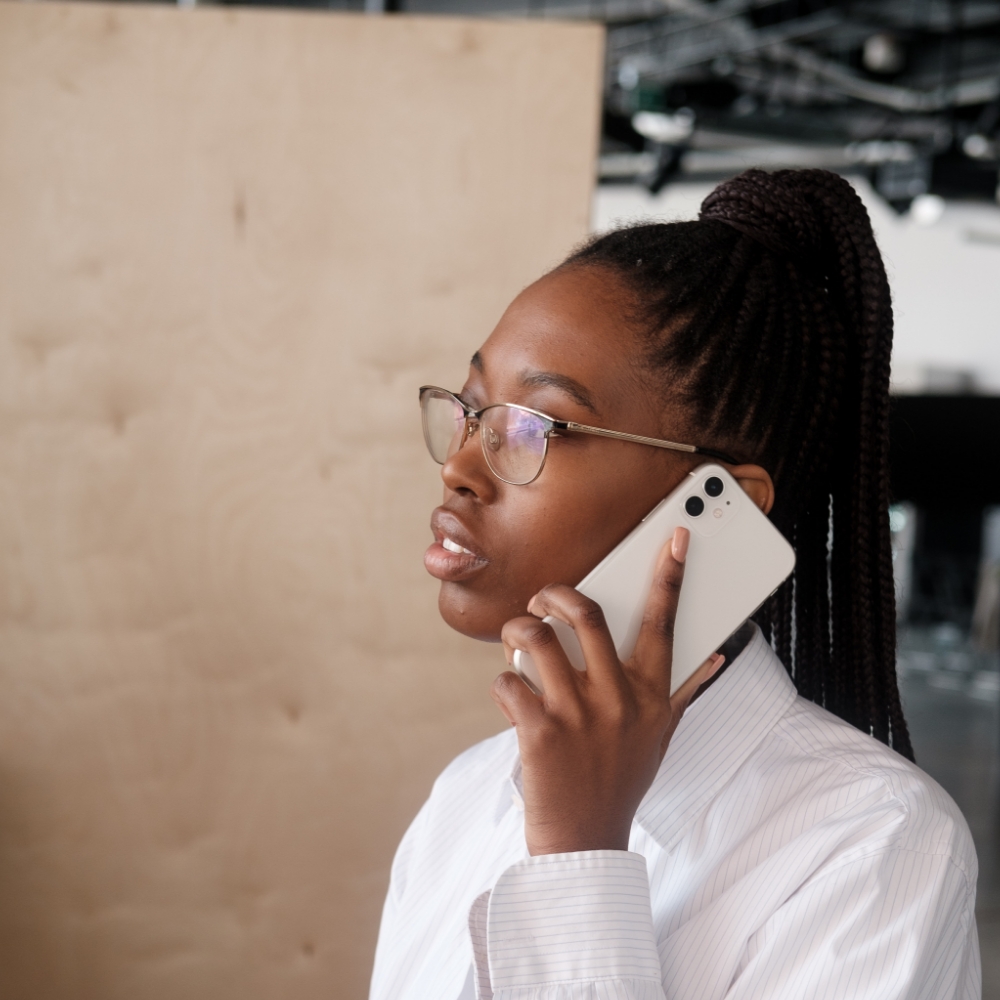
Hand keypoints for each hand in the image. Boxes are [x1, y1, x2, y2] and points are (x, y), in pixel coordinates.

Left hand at [492, 526, 724, 855]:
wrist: (585, 840)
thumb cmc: (621, 780)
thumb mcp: (660, 736)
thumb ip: (683, 692)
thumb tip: (716, 656)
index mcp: (651, 695)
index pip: (664, 623)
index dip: (670, 576)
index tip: (675, 537)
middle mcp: (618, 699)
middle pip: (586, 614)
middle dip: (556, 595)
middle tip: (544, 601)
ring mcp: (578, 716)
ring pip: (536, 640)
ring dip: (517, 632)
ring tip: (517, 642)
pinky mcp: (539, 735)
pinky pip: (508, 683)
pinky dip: (502, 683)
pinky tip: (511, 697)